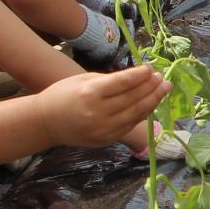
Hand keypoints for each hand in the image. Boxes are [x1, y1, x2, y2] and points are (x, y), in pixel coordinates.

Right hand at [38, 65, 168, 148]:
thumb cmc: (63, 95)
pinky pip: (130, 125)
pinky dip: (142, 114)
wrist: (46, 122)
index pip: (124, 83)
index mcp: (90, 93)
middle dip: (151, 87)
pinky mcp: (106, 139)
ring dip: (152, 101)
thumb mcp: (84, 80)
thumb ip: (110, 80)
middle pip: (133, 99)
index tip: (151, 68)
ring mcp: (103, 129)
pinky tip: (150, 103)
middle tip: (163, 79)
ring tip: (163, 89)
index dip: (141, 75)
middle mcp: (98, 112)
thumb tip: (139, 77)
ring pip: (136, 114)